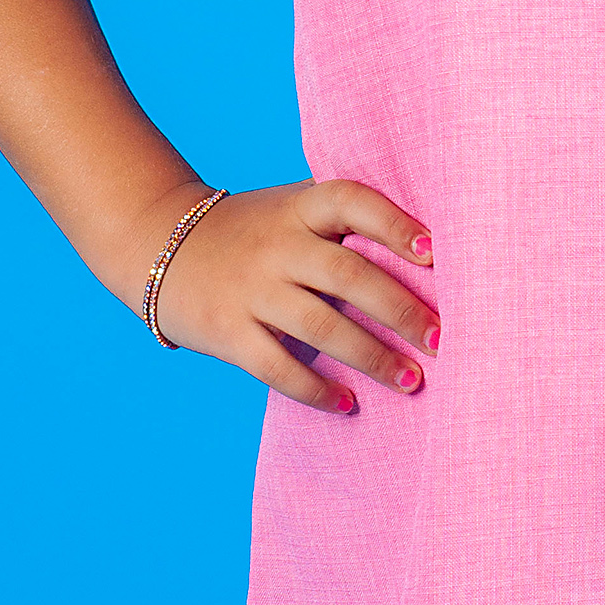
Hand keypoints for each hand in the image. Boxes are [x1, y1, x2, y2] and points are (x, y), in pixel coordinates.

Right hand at [138, 177, 437, 412]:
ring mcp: (251, 290)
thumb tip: (428, 252)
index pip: (351, 202)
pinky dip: (317, 390)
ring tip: (412, 379)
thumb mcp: (292, 208)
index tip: (433, 252)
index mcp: (299, 207)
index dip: (394, 222)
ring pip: (322, 327)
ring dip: (373, 357)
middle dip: (401, 310)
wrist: (162, 245)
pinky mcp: (229, 332)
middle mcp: (278, 245)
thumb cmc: (254, 231)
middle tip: (442, 339)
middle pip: (349, 275)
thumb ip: (342, 221)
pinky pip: (279, 367)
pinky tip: (349, 403)